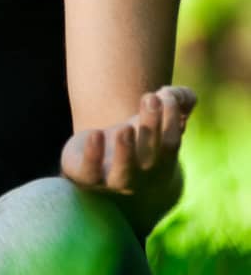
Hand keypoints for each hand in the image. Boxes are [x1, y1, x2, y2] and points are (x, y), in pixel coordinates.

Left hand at [59, 84, 195, 198]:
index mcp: (161, 164)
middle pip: (150, 156)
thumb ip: (175, 103)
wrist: (98, 165)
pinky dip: (93, 155)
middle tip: (151, 98)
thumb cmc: (134, 138)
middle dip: (152, 126)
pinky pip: (90, 172)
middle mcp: (140, 177)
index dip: (171, 119)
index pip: (171, 144)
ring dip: (126, 150)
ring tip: (125, 128)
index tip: (166, 94)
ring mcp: (112, 180)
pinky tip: (95, 133)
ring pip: (123, 171)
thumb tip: (187, 94)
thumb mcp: (154, 120)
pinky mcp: (85, 177)